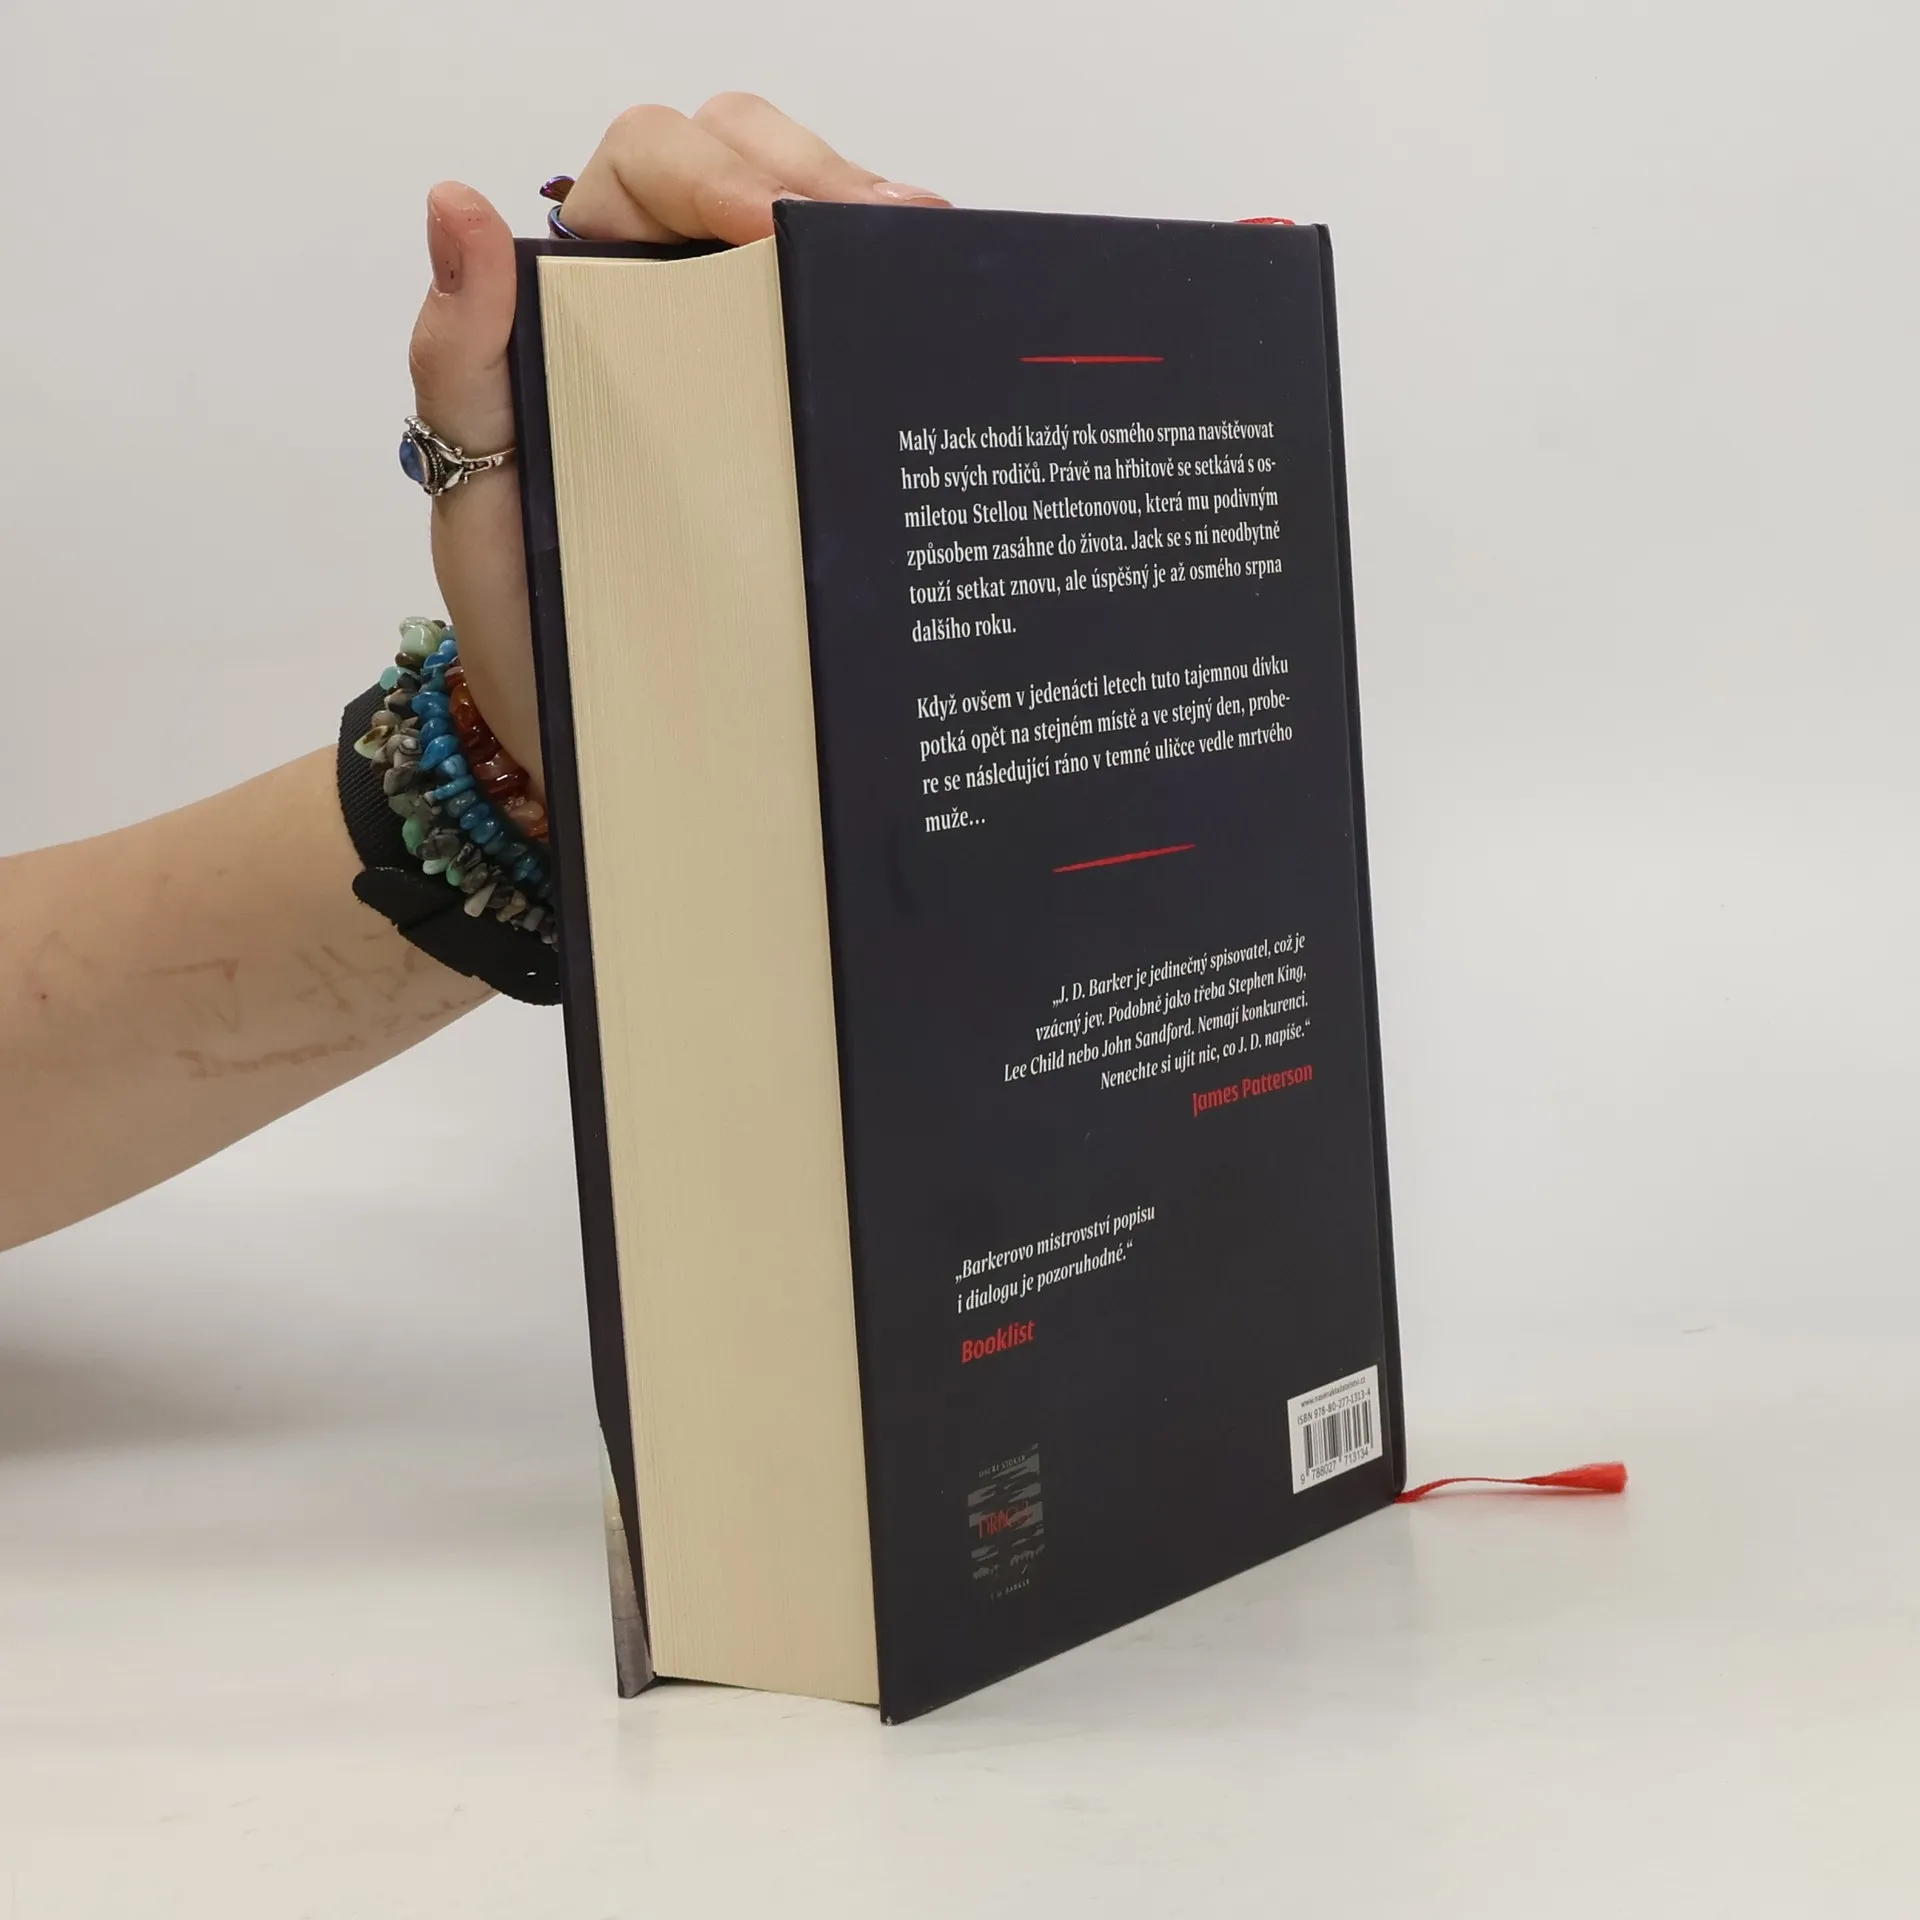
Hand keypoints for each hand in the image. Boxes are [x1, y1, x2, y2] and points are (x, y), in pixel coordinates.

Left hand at [406, 96, 949, 796]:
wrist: (588, 738)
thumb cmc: (521, 619)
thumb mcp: (476, 496)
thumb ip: (458, 359)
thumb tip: (455, 208)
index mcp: (587, 301)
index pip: (651, 166)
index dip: (712, 169)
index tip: (766, 231)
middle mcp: (672, 315)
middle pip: (751, 172)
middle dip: (822, 180)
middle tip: (889, 234)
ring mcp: (747, 372)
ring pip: (815, 248)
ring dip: (874, 243)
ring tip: (929, 267)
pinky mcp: (803, 438)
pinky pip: (852, 353)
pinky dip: (897, 326)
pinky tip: (933, 336)